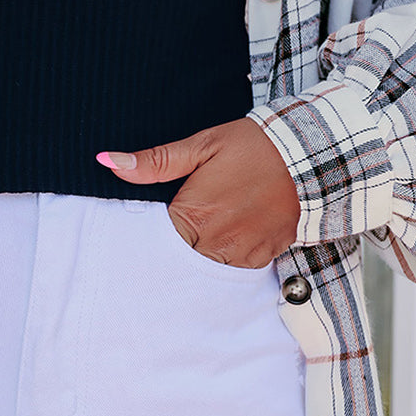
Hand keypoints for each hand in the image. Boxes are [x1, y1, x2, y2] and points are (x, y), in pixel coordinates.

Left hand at [97, 117, 300, 266]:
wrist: (308, 154)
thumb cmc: (252, 146)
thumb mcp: (200, 146)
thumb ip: (153, 162)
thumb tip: (106, 161)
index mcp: (195, 216)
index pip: (157, 244)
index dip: (153, 234)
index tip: (157, 223)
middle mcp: (218, 242)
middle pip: (181, 261)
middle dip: (177, 247)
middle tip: (188, 223)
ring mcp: (244, 253)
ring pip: (208, 268)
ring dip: (203, 253)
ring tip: (211, 227)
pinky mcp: (265, 256)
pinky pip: (237, 269)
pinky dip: (229, 256)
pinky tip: (231, 234)